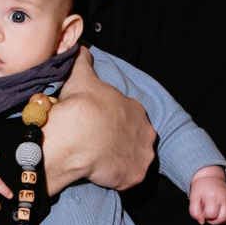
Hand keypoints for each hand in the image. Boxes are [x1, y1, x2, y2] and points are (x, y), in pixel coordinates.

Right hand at [41, 49, 153, 194]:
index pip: (129, 115)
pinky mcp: (136, 175)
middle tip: (100, 145)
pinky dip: (118, 178)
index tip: (99, 126)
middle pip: (136, 137)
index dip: (114, 121)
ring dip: (122, 160)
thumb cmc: (82, 105)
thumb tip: (81, 46)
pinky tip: (103, 174)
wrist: (79, 136)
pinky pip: (128, 178)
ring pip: (134, 158)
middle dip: (122, 141)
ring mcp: (143, 155)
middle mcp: (146, 131)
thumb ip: (83, 61)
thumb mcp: (82, 76)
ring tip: (102, 161)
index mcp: (135, 108)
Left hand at [188, 166, 225, 224]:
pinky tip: (221, 213)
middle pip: (222, 219)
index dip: (205, 215)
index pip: (211, 215)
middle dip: (213, 221)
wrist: (211, 177)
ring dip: (220, 220)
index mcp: (213, 197)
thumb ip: (194, 211)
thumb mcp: (193, 198)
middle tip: (208, 214)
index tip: (203, 209)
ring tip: (214, 214)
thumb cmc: (202, 188)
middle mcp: (224, 199)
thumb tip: (202, 221)